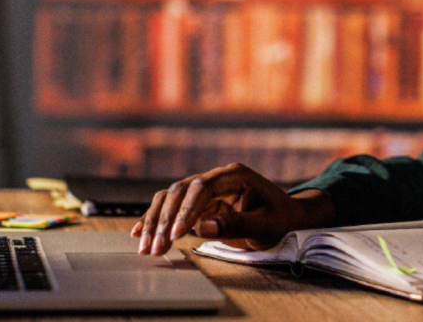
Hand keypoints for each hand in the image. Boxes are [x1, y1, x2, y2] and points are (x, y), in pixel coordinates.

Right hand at [130, 163, 334, 256]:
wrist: (284, 215)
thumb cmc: (278, 218)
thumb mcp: (265, 225)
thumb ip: (236, 225)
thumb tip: (201, 228)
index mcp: (234, 175)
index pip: (202, 188)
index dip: (186, 210)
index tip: (177, 234)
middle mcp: (215, 177)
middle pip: (180, 191)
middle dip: (165, 220)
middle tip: (155, 247)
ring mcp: (204, 187)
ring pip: (170, 198)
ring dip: (156, 222)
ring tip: (147, 247)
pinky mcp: (197, 201)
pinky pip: (171, 206)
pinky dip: (155, 219)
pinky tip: (139, 232)